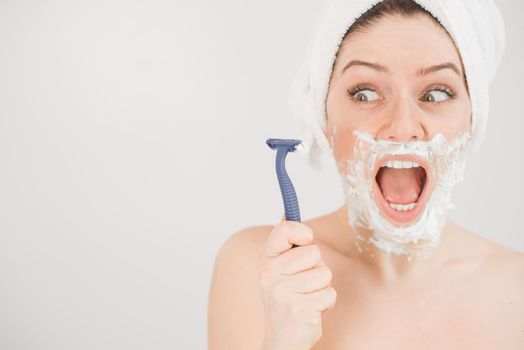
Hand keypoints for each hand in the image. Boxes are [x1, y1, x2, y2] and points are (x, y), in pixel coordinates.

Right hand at [257, 217, 336, 349]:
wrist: (282, 340)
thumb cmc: (285, 301)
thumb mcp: (279, 270)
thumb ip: (285, 244)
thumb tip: (287, 211)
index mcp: (266, 261)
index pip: (284, 229)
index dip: (303, 233)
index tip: (306, 242)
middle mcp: (269, 274)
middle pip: (313, 252)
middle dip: (316, 268)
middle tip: (304, 283)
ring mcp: (282, 292)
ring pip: (324, 273)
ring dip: (322, 287)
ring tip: (308, 297)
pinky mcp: (299, 308)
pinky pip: (329, 293)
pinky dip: (327, 303)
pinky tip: (312, 310)